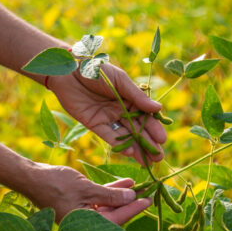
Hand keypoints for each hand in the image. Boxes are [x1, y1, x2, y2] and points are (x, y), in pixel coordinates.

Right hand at [27, 163, 151, 223]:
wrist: (32, 177)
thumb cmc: (56, 184)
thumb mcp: (87, 188)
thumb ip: (110, 195)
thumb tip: (132, 198)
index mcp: (85, 226)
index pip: (116, 220)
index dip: (133, 210)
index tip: (148, 201)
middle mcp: (84, 224)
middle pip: (113, 215)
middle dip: (129, 203)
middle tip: (147, 193)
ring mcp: (81, 214)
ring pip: (108, 206)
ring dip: (121, 196)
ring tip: (138, 186)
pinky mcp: (79, 204)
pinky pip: (99, 200)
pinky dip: (110, 192)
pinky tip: (124, 183)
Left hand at [48, 63, 166, 164]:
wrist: (70, 70)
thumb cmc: (97, 69)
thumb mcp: (120, 81)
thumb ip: (137, 97)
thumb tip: (158, 109)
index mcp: (129, 99)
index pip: (145, 116)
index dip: (154, 128)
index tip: (162, 139)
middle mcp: (120, 110)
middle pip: (137, 129)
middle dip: (148, 143)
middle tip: (159, 157)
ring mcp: (107, 118)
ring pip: (125, 135)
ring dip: (136, 148)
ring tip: (148, 161)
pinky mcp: (94, 124)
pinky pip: (108, 135)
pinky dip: (118, 144)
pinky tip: (130, 153)